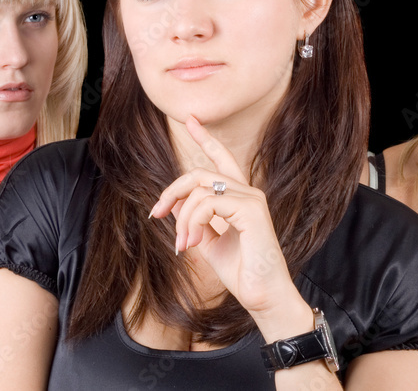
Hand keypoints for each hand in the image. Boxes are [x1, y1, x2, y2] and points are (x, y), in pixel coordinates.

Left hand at [148, 117, 300, 319]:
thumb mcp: (207, 242)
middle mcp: (248, 192)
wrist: (262, 296)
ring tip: (182, 245)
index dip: (205, 138)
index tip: (191, 120)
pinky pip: (208, 203)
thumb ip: (193, 219)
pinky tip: (191, 243)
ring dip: (182, 219)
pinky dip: (192, 223)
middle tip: (155, 214)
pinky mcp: (251, 210)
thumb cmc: (241, 272)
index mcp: (240, 197)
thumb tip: (172, 204)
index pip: (222, 159)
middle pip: (199, 173)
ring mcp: (252, 198)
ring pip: (200, 190)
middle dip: (172, 191)